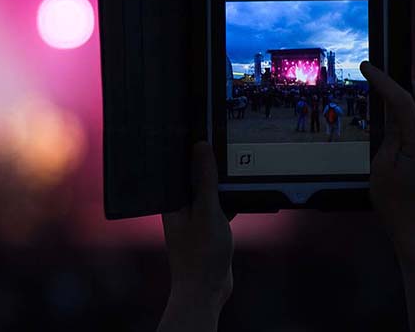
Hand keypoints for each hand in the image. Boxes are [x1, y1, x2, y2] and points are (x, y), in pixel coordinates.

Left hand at [159, 141, 232, 330]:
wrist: (207, 290)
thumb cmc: (201, 254)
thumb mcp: (207, 210)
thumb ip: (205, 179)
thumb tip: (200, 147)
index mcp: (172, 198)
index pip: (178, 164)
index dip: (188, 145)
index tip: (200, 124)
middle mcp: (179, 204)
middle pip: (194, 174)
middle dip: (206, 160)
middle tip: (221, 137)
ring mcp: (194, 215)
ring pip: (208, 189)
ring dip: (219, 180)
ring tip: (234, 160)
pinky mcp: (208, 226)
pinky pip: (219, 204)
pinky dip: (229, 198)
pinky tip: (242, 190)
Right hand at [361, 61, 414, 254]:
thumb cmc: (397, 206)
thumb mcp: (381, 166)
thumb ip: (389, 133)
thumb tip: (390, 110)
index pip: (403, 100)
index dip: (384, 80)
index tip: (369, 68)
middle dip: (409, 84)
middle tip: (385, 87)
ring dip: (413, 100)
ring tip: (387, 108)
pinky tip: (398, 126)